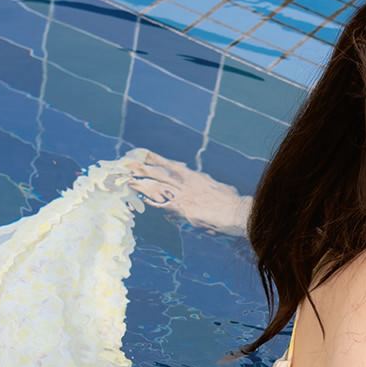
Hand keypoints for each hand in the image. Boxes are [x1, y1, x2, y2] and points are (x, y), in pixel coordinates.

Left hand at [126, 151, 247, 233]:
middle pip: (160, 173)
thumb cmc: (231, 202)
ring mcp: (185, 196)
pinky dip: (154, 202)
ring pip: (159, 186)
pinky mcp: (186, 209)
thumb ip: (205, 185)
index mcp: (195, 177)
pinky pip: (166, 205)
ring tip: (127, 179)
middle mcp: (187, 184)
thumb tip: (203, 184)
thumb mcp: (217, 188)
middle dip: (143, 168)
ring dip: (143, 183)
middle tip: (127, 163)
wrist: (238, 212)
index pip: (170, 166)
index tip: (142, 154)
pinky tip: (143, 199)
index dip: (156, 159)